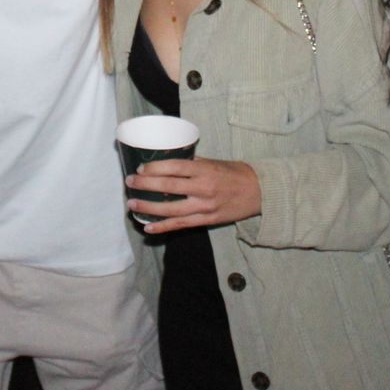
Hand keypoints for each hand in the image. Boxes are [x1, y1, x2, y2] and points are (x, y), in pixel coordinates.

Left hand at [125, 157, 260, 233]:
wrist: (259, 192)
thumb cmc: (235, 173)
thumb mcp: (214, 162)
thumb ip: (192, 164)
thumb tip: (168, 164)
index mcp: (204, 169)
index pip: (173, 167)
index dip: (154, 169)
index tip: (141, 169)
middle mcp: (203, 188)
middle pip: (168, 187)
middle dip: (145, 185)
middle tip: (129, 183)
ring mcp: (204, 206)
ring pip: (171, 209)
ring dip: (148, 208)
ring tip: (132, 205)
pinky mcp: (206, 220)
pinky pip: (181, 225)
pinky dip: (163, 227)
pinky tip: (148, 227)